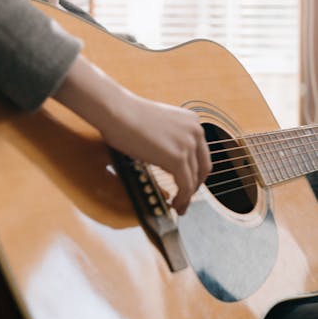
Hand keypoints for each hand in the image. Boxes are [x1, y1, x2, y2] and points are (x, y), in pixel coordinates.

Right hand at [99, 94, 210, 214]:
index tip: (188, 183)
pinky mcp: (178, 159)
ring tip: (178, 206)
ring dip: (187, 196)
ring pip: (194, 179)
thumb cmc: (127, 116)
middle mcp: (196, 131)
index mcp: (192, 121)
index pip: (201, 153)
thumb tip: (168, 157)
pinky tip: (174, 204)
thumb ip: (170, 138)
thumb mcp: (158, 125)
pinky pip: (185, 186)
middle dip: (195, 185)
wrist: (117, 112)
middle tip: (184, 198)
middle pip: (203, 167)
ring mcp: (188, 145)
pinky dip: (182, 199)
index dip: (196, 172)